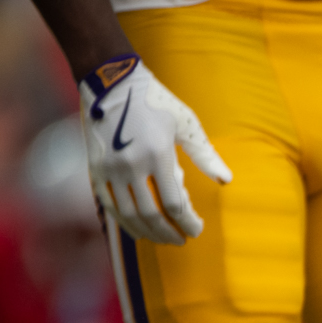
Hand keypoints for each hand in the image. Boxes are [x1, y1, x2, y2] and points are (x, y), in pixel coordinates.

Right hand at [77, 55, 231, 245]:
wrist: (112, 82)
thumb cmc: (156, 102)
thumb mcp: (186, 123)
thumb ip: (205, 154)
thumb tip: (226, 180)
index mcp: (157, 154)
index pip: (174, 203)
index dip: (187, 222)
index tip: (196, 229)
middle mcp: (131, 164)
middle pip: (151, 214)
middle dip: (169, 232)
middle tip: (181, 240)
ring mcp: (110, 168)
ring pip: (129, 214)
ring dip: (148, 232)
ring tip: (163, 238)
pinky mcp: (95, 168)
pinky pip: (109, 204)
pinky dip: (124, 221)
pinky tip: (137, 229)